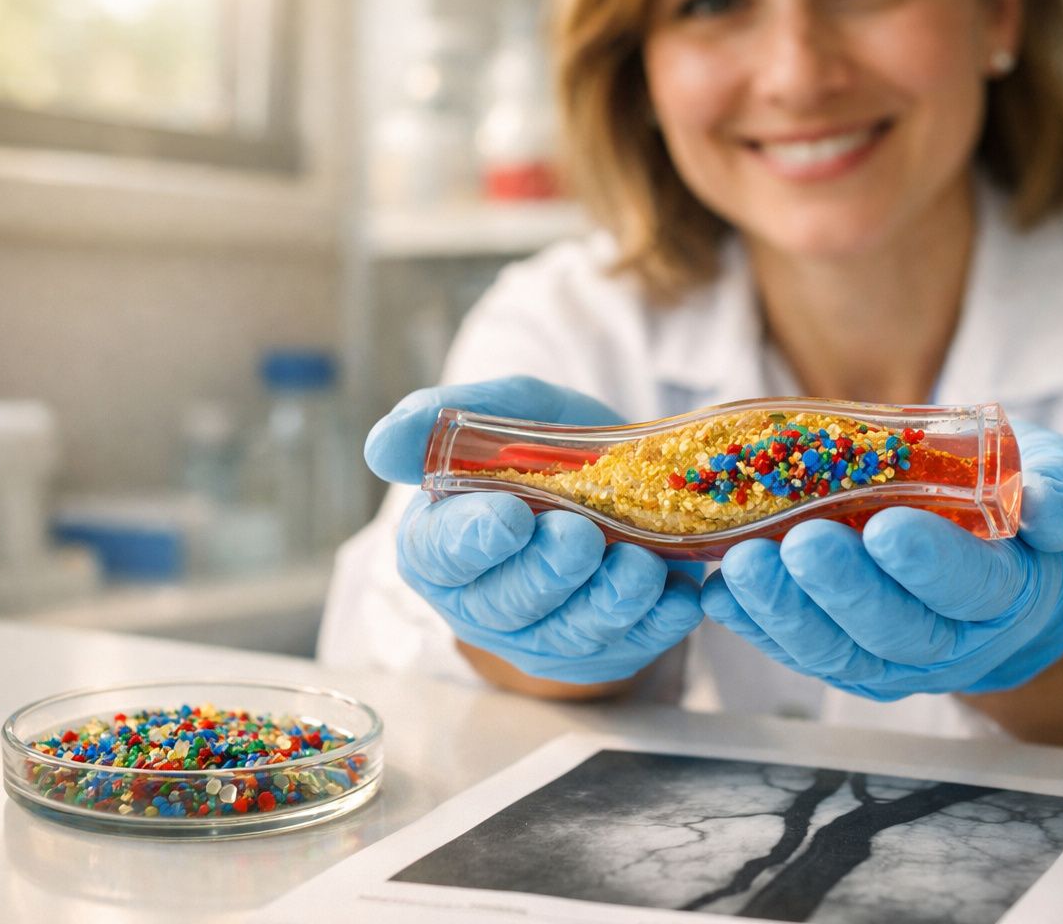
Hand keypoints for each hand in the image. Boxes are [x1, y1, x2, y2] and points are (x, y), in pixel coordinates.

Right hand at [364, 375, 703, 684]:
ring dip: (609, 601)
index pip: (442, 555)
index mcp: (439, 545)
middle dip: (548, 572)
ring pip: (573, 633)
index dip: (475, 540)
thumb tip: (380, 447)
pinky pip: (633, 647)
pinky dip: (660, 623)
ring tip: (640, 565)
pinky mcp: (605, 651)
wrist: (618, 476)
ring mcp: (544, 636)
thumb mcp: (500, 412)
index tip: (511, 516)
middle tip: (581, 537)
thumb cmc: (543, 446)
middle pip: (510, 603)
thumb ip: (442, 422)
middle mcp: (484, 603)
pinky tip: (682, 594)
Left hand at [700, 421, 1062, 697]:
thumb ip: (1062, 489)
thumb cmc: (1024, 509)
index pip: (973, 587)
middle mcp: (954, 639)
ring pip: (840, 652)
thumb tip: (1045, 507)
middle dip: (843, 589)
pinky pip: (801, 652)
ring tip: (740, 564)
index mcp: (1011, 592)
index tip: (887, 527)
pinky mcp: (850, 659)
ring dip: (785, 611)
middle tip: (799, 543)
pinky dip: (756, 626)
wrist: (1007, 570)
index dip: (930, 564)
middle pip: (897, 629)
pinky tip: (718, 591)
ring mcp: (897, 659)